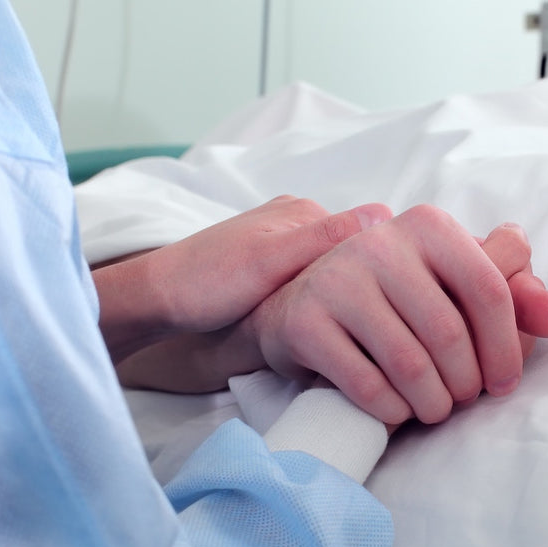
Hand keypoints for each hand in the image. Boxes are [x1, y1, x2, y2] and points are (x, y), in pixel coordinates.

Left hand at [92, 195, 390, 363]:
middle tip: (374, 331)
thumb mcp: (268, 263)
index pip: (369, 240)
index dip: (386, 276)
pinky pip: (318, 283)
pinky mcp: (274, 268)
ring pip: (339, 275)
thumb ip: (322, 240)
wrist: (154, 301)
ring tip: (352, 333)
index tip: (393, 313)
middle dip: (369, 291)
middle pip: (357, 259)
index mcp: (306, 213)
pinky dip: (328, 304)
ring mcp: (286, 244)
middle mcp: (300, 221)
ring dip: (348, 301)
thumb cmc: (205, 284)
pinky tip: (327, 328)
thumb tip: (385, 215)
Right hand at [246, 208, 547, 425]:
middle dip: (466, 382)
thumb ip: (514, 298)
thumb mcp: (456, 288)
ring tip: (435, 409)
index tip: (505, 383)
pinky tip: (398, 410)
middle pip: (449, 333)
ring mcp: (336, 278)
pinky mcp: (304, 321)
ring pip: (410, 363)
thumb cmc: (399, 301)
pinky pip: (367, 384)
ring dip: (433, 403)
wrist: (302, 307)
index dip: (506, 348)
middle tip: (463, 399)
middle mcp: (380, 242)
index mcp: (429, 225)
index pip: (489, 290)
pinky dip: (392, 410)